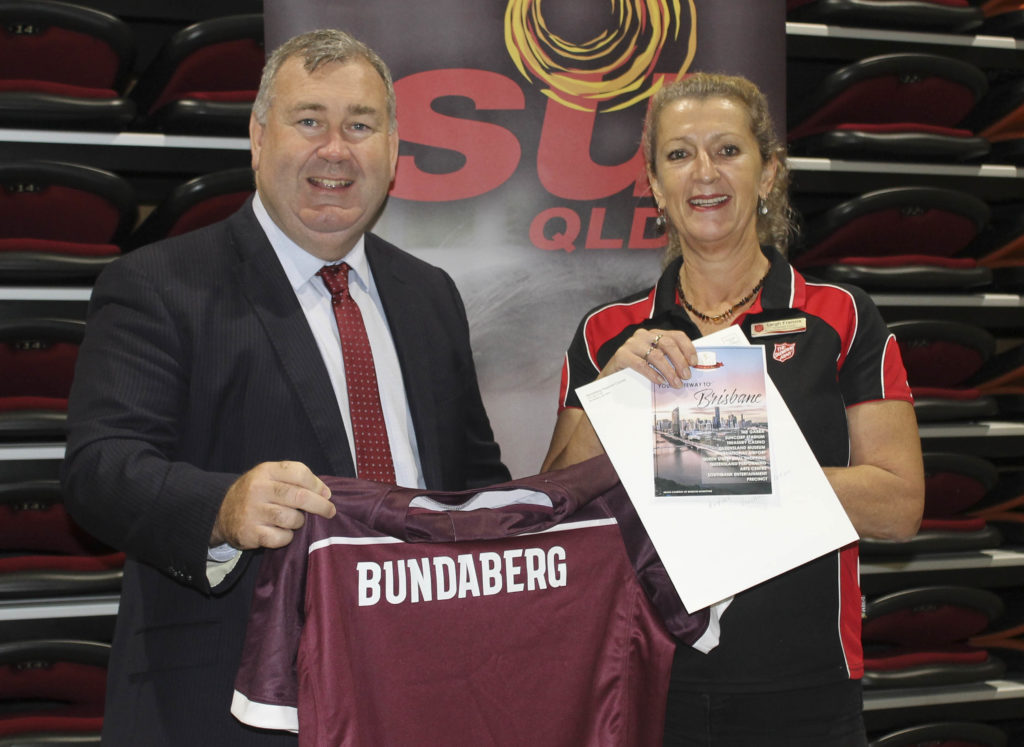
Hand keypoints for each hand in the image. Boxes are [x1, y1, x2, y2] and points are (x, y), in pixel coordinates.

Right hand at [211, 461, 335, 549]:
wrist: (223, 514)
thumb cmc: (258, 494)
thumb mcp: (271, 477)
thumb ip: (296, 480)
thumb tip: (326, 493)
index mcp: (266, 471)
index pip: (299, 472)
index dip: (317, 484)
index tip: (326, 494)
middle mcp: (258, 489)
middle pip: (299, 497)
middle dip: (320, 506)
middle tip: (330, 511)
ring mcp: (252, 511)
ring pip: (291, 518)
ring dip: (299, 522)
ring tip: (295, 521)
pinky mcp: (250, 533)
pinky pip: (280, 538)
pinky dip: (287, 537)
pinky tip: (283, 532)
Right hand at [598, 328, 697, 387]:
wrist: (609, 379)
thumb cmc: (635, 371)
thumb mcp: (654, 362)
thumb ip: (668, 361)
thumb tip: (689, 369)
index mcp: (654, 334)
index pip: (676, 336)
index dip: (687, 348)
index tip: (694, 362)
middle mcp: (643, 335)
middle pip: (668, 344)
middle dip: (680, 361)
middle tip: (686, 376)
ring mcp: (631, 344)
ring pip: (656, 355)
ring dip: (669, 370)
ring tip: (675, 383)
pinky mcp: (621, 355)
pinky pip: (641, 364)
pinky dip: (653, 374)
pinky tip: (660, 382)